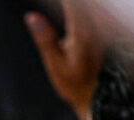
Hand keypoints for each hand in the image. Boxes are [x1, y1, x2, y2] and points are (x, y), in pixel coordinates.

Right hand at [25, 0, 103, 119]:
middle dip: (67, 1)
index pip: (72, 4)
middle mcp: (96, 27)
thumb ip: (45, 39)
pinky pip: (96, 11)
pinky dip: (80, 8)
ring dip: (71, 5)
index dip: (63, 0)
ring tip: (62, 5)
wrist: (95, 96)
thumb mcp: (55, 65)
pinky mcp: (103, 31)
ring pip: (92, 7)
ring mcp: (102, 29)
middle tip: (54, 2)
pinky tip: (69, 8)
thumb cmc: (73, 85)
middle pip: (86, 4)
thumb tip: (31, 16)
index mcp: (82, 33)